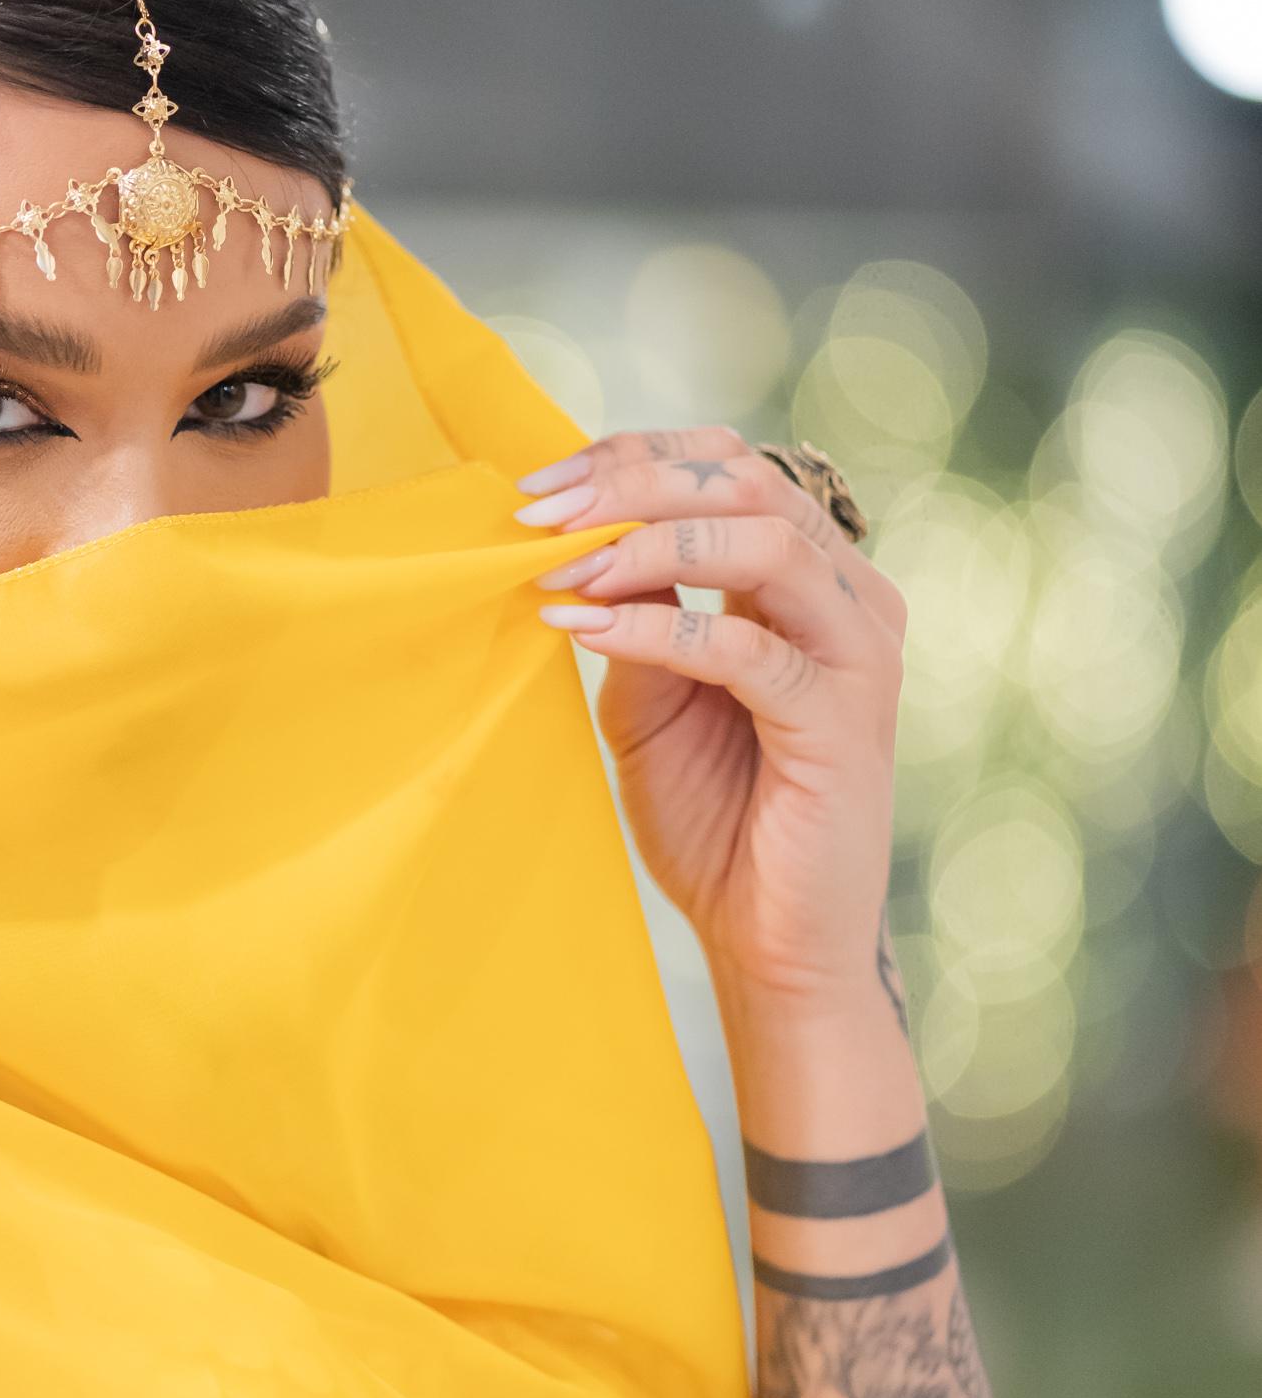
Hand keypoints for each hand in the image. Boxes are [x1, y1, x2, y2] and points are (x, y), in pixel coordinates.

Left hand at [520, 426, 904, 1013]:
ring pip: (763, 542)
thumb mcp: (648, 698)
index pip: (729, 466)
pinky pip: (748, 646)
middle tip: (539, 512)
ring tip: (562, 571)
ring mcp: (858, 652)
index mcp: (807, 577)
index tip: (541, 484)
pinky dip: (658, 627)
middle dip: (632, 484)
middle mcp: (848, 596)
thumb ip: (634, 612)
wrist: (768, 941)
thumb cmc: (714, 816)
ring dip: (646, 544)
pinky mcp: (845, 717)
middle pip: (747, 483)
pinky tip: (587, 631)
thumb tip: (579, 536)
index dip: (635, 456)